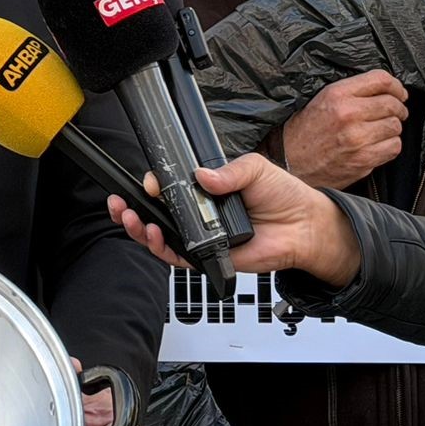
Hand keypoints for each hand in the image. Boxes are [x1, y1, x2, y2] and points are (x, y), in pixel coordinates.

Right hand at [109, 154, 360, 285]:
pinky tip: (156, 235)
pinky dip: (162, 248)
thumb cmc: (283, 196)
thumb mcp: (254, 169)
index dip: (154, 185)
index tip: (149, 181)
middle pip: (156, 213)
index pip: (170, 187)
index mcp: (206, 189)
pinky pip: (178, 256)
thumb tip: (201, 175)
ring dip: (141, 228)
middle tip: (120, 203)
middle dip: (132, 209)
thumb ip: (227, 172)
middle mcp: (199, 213)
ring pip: (160, 236)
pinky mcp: (208, 256)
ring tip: (132, 218)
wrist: (304, 226)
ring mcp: (201, 235)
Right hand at [280, 70, 408, 189]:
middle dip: (398, 108)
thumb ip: (350, 92)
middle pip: (392, 104)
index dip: (395, 85)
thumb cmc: (303, 132)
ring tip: (380, 130)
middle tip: (394, 113)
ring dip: (392, 128)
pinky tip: (377, 145)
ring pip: (395, 127)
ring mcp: (357, 139)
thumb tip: (385, 89)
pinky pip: (393, 148)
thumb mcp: (319, 99)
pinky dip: (389, 146)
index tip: (398, 93)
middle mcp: (348, 114)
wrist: (288, 164)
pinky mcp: (363, 160)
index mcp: (337, 94)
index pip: (380, 80)